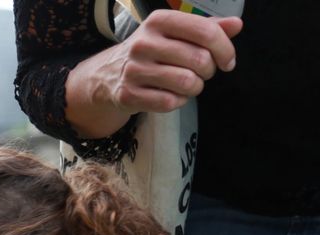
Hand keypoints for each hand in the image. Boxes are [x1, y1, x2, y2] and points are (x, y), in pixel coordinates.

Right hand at [92, 11, 241, 115]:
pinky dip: (178, 102)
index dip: (225, 49)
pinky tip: (171, 96)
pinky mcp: (128, 95)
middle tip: (201, 73)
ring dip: (195, 88)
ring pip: (187, 83)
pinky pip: (169, 102)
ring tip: (187, 85)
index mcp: (159, 21)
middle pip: (200, 59)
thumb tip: (236, 25)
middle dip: (208, 71)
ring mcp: (134, 70)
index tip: (227, 61)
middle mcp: (144, 43)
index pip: (206, 31)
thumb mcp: (176, 33)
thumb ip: (208, 28)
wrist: (109, 75)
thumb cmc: (152, 52)